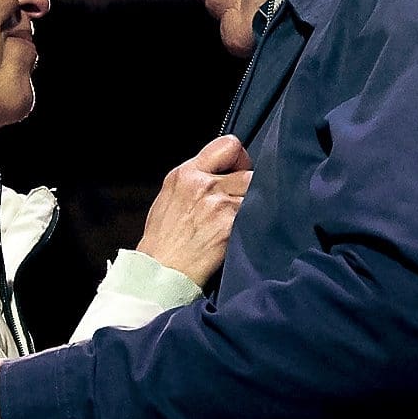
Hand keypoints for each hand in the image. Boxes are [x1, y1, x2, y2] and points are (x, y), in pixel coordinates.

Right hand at [135, 134, 251, 285]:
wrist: (159, 273)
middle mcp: (201, 183)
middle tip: (240, 204)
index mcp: (185, 173)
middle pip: (248, 169)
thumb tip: (221, 175)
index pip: (229, 144)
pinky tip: (244, 233)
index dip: (239, 158)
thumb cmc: (164, 242)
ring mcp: (217, 203)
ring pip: (256, 192)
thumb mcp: (170, 199)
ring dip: (254, 205)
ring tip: (241, 221)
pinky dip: (256, 223)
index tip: (237, 174)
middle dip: (249, 185)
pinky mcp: (230, 224)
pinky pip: (258, 214)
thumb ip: (195, 182)